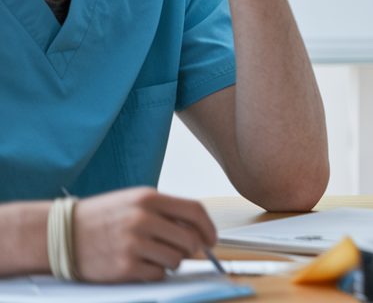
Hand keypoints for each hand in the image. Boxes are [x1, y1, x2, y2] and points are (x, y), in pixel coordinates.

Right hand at [73, 187, 216, 281]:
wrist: (60, 233)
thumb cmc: (102, 217)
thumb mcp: (134, 202)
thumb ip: (165, 211)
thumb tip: (199, 231)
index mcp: (148, 198)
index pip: (195, 211)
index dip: (209, 227)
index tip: (212, 239)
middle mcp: (142, 219)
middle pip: (189, 239)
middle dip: (191, 249)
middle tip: (182, 251)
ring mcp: (133, 243)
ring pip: (177, 259)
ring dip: (172, 261)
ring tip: (155, 255)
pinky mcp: (124, 267)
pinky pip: (158, 274)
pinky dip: (156, 272)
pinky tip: (141, 265)